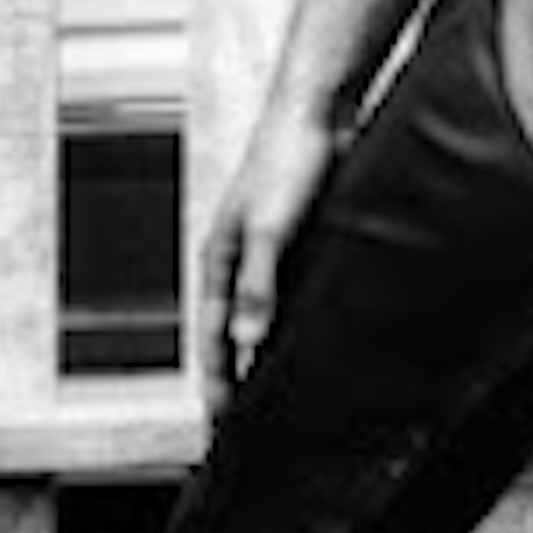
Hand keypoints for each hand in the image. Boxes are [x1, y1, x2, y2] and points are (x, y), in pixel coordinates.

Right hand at [196, 90, 344, 411]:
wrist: (319, 109)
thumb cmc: (287, 155)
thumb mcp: (270, 228)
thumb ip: (259, 286)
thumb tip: (248, 342)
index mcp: (220, 258)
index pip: (213, 335)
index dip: (216, 380)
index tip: (222, 422)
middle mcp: (242, 260)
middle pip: (236, 333)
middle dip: (238, 377)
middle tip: (248, 423)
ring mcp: (272, 253)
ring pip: (267, 317)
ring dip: (270, 353)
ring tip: (283, 396)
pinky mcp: (303, 243)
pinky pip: (297, 297)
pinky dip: (299, 325)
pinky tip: (317, 344)